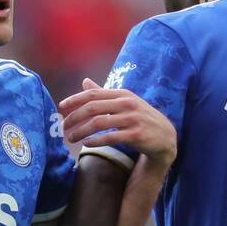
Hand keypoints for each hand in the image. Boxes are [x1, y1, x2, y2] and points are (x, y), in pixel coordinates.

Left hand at [59, 78, 176, 163]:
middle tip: (64, 127)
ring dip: (81, 131)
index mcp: (122, 94)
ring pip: (99, 123)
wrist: (165, 137)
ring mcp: (132, 119)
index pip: (93, 94)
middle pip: (92, 108)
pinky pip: (110, 137)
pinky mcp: (136, 135)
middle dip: (74, 117)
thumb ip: (104, 94)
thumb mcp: (124, 102)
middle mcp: (127, 104)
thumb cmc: (140, 118)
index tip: (61, 107)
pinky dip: (95, 140)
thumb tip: (85, 81)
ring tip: (71, 138)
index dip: (75, 99)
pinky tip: (87, 144)